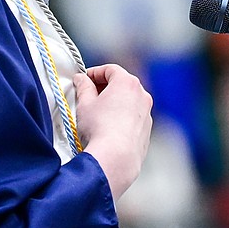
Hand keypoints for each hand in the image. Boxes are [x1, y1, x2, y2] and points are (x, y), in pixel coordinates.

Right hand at [73, 64, 152, 199]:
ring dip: (114, 103)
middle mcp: (142, 95)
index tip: (84, 80)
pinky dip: (122, 118)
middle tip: (89, 95)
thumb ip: (83, 87)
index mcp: (127, 83)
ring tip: (97, 114)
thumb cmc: (100, 129)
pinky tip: (108, 128)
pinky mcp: (147, 130)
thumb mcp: (84, 104)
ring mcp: (147, 113)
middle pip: (122, 84)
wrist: (116, 158)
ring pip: (129, 102)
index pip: (110, 69)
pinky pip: (133, 118)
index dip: (95, 72)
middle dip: (105, 87)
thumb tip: (81, 80)